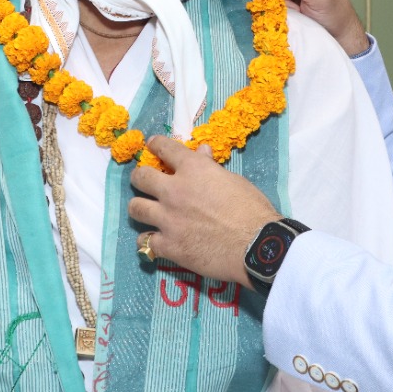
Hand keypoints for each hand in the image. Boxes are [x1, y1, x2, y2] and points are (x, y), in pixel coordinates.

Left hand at [128, 137, 277, 285]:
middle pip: (140, 178)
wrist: (257, 245)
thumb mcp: (234, 180)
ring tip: (146, 211)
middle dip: (140, 177)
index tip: (153, 146)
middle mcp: (174, 191)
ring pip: (135, 208)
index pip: (164, 148)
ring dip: (140, 207)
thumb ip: (212, 167)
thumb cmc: (252, 210)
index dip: (156, 145)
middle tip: (144, 181)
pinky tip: (156, 240)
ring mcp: (167, 219)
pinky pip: (144, 242)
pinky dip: (149, 240)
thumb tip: (202, 151)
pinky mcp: (168, 246)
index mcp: (193, 169)